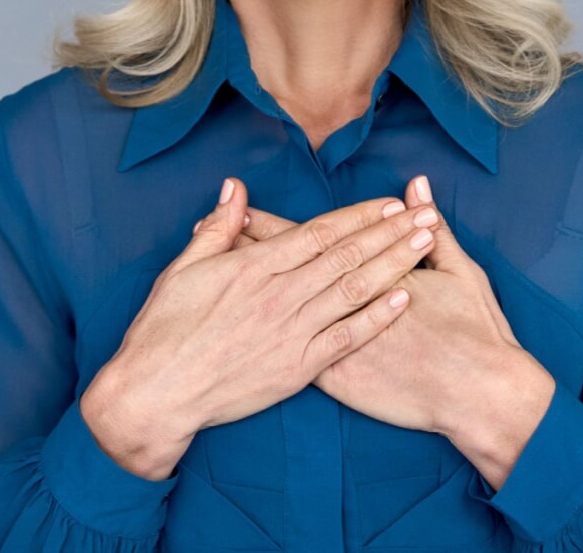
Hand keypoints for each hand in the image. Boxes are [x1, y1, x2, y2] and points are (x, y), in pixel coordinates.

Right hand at [90, 177, 437, 448]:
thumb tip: (236, 189)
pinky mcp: (297, 368)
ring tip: (426, 244)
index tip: (390, 202)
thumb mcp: (182, 269)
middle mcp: (280, 295)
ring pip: (355, 290)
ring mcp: (292, 332)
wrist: (156, 394)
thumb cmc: (164, 330)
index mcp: (254, 266)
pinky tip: (404, 300)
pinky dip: (378, 317)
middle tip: (427, 214)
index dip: (358, 215)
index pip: (319, 232)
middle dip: (391, 232)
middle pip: (348, 255)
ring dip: (395, 264)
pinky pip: (347, 337)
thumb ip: (217, 228)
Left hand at [234, 175, 524, 436]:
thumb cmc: (475, 332)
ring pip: (281, 307)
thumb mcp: (462, 273)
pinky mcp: (335, 375)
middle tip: (209, 231)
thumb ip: (435, 228)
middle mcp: (347, 303)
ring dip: (248, 288)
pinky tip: (241, 325)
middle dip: (248, 248)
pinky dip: (263, 335)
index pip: (310, 238)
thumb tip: (419, 187)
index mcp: (367, 271)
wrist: (478, 393)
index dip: (273, 224)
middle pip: (285, 268)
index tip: (241, 207)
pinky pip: (289, 350)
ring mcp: (337, 341)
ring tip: (213, 272)